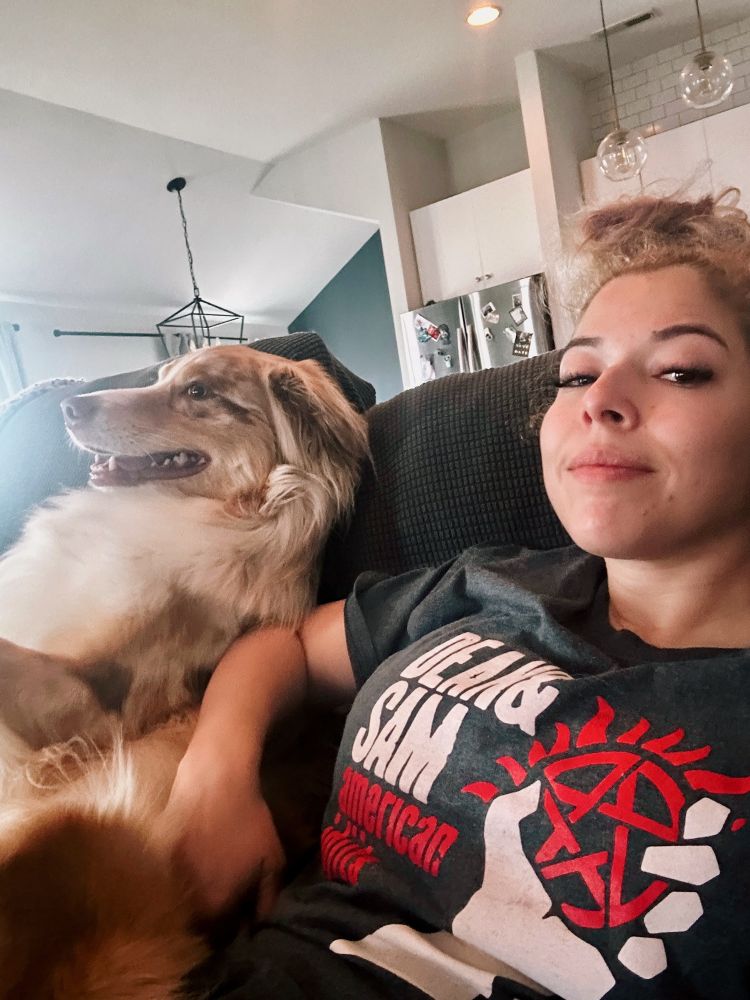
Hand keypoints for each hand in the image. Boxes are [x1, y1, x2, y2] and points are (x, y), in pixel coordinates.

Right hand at [157, 752, 285, 917]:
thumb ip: (268, 897)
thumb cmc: (249, 820)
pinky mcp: (162, 852)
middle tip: (225, 894)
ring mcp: (172, 873)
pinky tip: (199, 853)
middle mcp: (188, 895)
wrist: (215, 782)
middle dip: (211, 913)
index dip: (228, 928)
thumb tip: (259, 922)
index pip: (218, 934)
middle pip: (197, 918)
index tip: (237, 916)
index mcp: (215, 902)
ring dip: (196, 892)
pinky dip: (185, 869)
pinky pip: (173, 872)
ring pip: (184, 895)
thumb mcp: (273, 859)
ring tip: (212, 873)